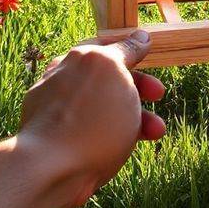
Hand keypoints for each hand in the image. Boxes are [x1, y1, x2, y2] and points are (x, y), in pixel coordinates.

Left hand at [17, 29, 165, 207]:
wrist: (49, 172)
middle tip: (158, 95)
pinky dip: (106, 135)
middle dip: (139, 89)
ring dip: (133, 117)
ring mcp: (54, 108)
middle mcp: (64, 76)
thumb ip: (127, 51)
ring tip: (155, 134)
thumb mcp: (117, 74)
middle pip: (108, 78)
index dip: (134, 51)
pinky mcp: (51, 137)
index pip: (111, 46)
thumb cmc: (91, 120)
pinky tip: (120, 148)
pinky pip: (86, 129)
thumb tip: (138, 36)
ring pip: (101, 107)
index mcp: (81, 56)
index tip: (149, 54)